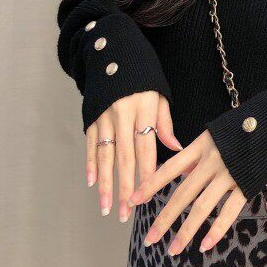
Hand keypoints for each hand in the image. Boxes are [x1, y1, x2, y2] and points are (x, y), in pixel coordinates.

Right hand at [85, 90, 182, 221]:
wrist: (115, 53)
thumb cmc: (143, 77)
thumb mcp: (159, 94)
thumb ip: (164, 122)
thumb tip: (176, 149)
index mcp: (143, 108)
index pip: (146, 146)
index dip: (147, 171)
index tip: (149, 195)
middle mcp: (122, 114)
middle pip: (125, 156)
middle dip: (125, 187)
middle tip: (126, 214)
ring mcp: (104, 116)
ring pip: (105, 155)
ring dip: (106, 184)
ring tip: (107, 207)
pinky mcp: (91, 117)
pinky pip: (90, 144)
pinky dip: (90, 165)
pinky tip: (91, 183)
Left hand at [127, 129, 246, 254]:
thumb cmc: (244, 127)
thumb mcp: (215, 134)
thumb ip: (197, 154)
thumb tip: (180, 173)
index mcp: (201, 145)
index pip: (170, 167)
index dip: (151, 184)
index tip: (134, 200)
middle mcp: (212, 160)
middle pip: (182, 193)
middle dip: (164, 218)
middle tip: (149, 239)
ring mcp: (229, 173)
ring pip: (202, 207)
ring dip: (186, 231)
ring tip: (173, 249)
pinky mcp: (246, 183)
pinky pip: (229, 211)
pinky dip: (217, 230)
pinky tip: (205, 244)